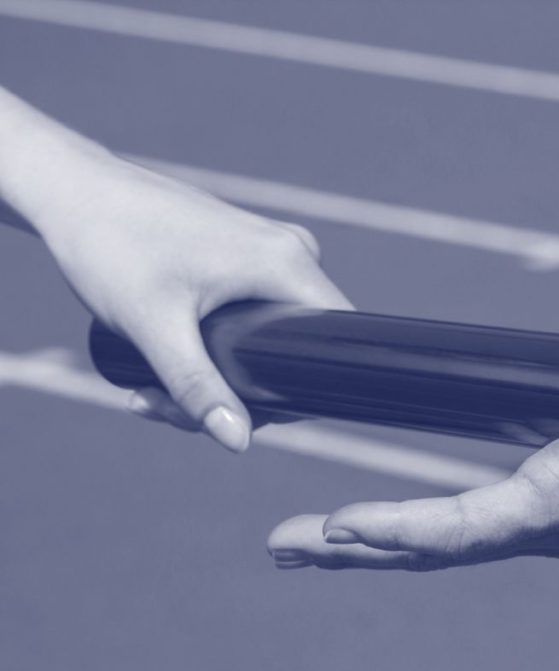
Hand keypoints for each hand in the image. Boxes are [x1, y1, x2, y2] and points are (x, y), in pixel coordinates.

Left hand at [38, 154, 351, 451]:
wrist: (71, 189)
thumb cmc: (112, 245)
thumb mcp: (155, 328)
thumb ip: (198, 388)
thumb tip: (238, 441)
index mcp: (288, 263)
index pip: (335, 342)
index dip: (299, 392)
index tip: (238, 414)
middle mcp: (291, 252)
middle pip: (297, 347)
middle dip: (237, 392)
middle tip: (168, 407)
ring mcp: (269, 250)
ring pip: (270, 336)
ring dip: (217, 374)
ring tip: (151, 389)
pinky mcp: (245, 252)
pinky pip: (253, 313)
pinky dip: (215, 345)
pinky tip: (165, 358)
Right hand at [267, 297, 558, 570]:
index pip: (476, 515)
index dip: (419, 516)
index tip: (372, 515)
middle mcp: (550, 526)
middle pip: (435, 542)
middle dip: (367, 545)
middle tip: (306, 544)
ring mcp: (546, 524)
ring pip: (425, 544)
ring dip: (354, 545)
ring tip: (292, 545)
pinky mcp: (548, 508)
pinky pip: (448, 528)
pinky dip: (386, 528)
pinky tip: (331, 529)